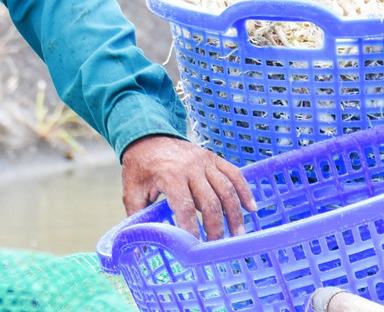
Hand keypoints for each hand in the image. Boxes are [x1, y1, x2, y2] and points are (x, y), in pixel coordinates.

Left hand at [121, 135, 256, 240]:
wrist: (147, 135)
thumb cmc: (140, 166)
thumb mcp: (131, 191)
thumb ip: (137, 217)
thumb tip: (138, 248)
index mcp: (169, 176)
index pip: (185, 207)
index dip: (192, 228)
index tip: (195, 248)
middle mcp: (191, 168)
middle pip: (210, 201)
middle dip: (216, 227)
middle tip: (216, 246)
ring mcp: (205, 161)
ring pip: (227, 188)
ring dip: (235, 213)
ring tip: (238, 235)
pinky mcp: (213, 157)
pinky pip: (234, 173)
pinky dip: (245, 190)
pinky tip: (251, 207)